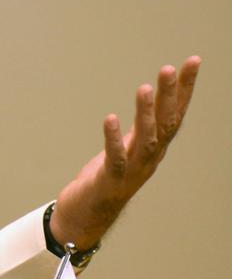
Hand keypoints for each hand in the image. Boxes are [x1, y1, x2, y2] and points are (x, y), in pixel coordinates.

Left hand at [51, 56, 200, 249]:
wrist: (85, 216)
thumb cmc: (105, 179)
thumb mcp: (125, 148)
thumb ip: (139, 128)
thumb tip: (150, 102)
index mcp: (154, 147)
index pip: (175, 113)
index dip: (185, 89)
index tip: (194, 61)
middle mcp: (149, 158)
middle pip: (165, 123)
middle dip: (169, 95)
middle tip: (169, 68)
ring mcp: (132, 170)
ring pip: (145, 139)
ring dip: (145, 114)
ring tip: (143, 89)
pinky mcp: (110, 180)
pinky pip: (115, 158)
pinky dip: (113, 138)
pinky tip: (110, 118)